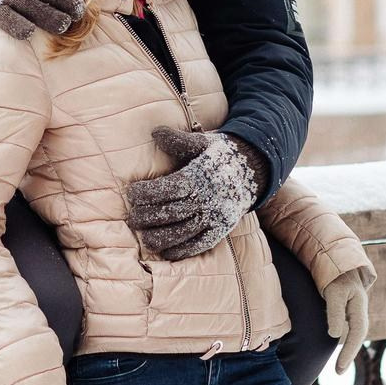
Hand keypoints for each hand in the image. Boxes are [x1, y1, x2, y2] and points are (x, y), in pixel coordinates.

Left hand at [126, 128, 268, 261]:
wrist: (253, 168)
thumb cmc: (218, 154)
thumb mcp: (200, 142)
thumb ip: (178, 140)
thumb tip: (155, 132)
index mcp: (200, 176)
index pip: (170, 188)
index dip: (148, 193)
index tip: (131, 194)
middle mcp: (208, 198)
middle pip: (173, 212)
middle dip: (148, 217)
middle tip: (132, 219)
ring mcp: (216, 216)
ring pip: (184, 232)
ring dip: (161, 237)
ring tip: (144, 238)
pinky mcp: (221, 229)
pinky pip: (201, 244)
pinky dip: (182, 250)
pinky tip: (165, 252)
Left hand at [322, 269, 371, 375]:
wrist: (336, 258)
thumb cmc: (334, 274)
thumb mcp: (334, 292)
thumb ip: (335, 312)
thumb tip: (335, 334)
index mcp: (359, 306)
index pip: (357, 333)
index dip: (349, 351)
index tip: (339, 367)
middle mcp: (359, 309)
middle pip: (358, 335)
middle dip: (349, 355)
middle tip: (338, 372)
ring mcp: (354, 308)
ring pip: (354, 332)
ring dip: (347, 349)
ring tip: (339, 366)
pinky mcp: (347, 307)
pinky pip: (348, 327)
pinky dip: (345, 339)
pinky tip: (339, 347)